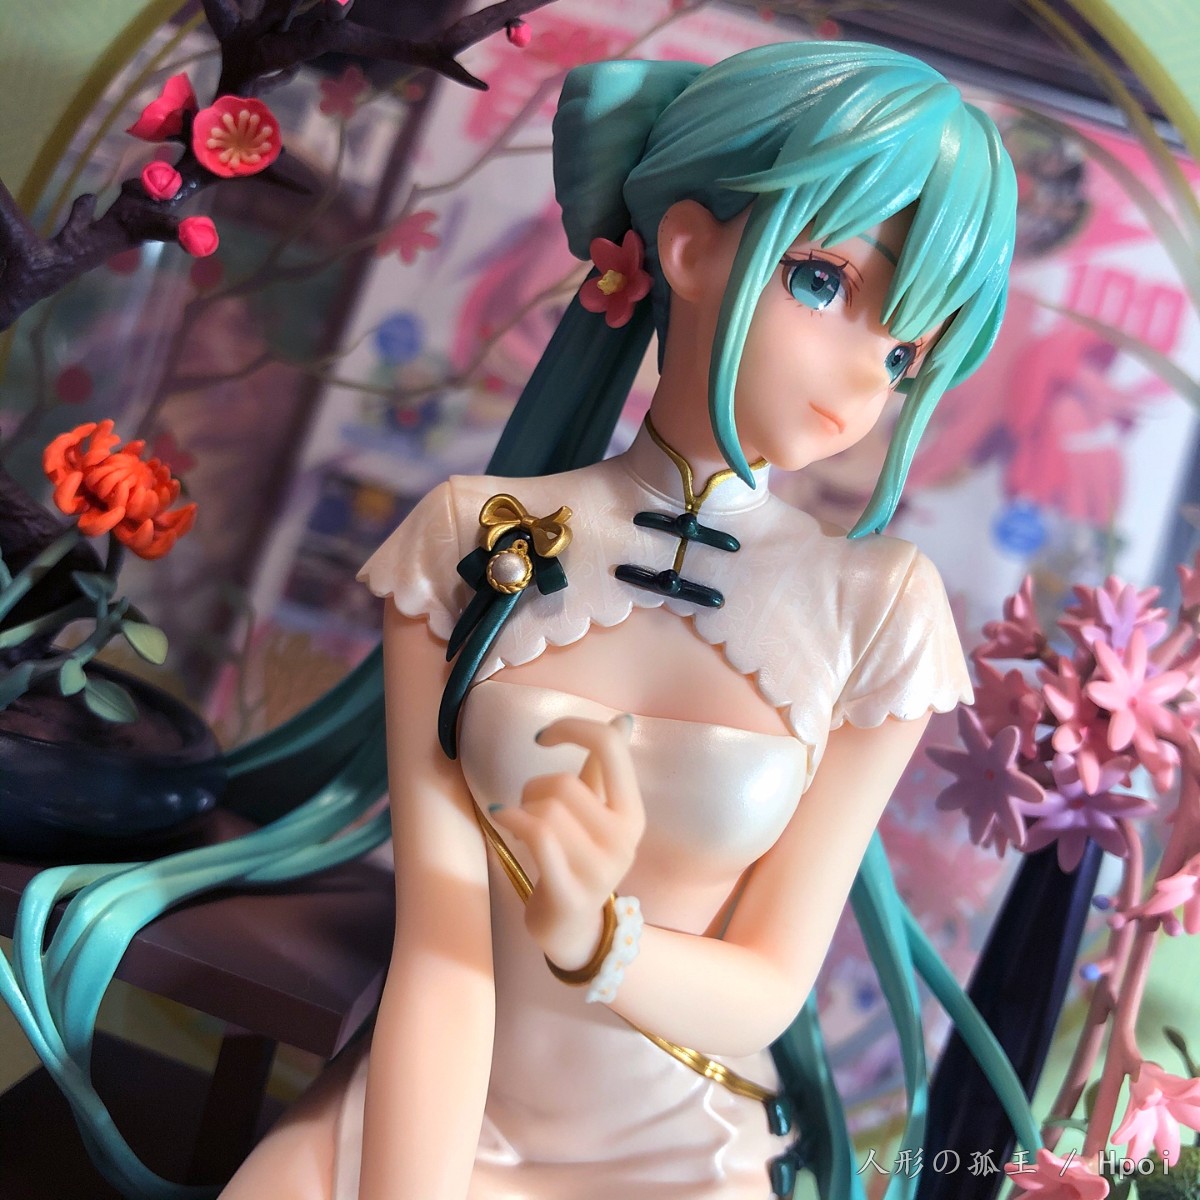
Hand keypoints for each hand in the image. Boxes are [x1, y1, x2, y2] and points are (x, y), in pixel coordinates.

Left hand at [491, 714, 645, 968]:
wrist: (572, 928)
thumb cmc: (580, 859)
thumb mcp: (597, 812)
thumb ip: (605, 768)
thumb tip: (623, 721)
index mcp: (633, 814)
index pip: (610, 748)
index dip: (572, 728)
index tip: (544, 737)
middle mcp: (623, 840)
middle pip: (565, 783)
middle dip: (535, 785)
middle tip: (529, 804)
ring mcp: (600, 869)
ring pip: (547, 809)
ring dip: (523, 809)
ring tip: (522, 823)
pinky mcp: (570, 891)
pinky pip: (538, 836)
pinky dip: (514, 819)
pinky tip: (504, 818)